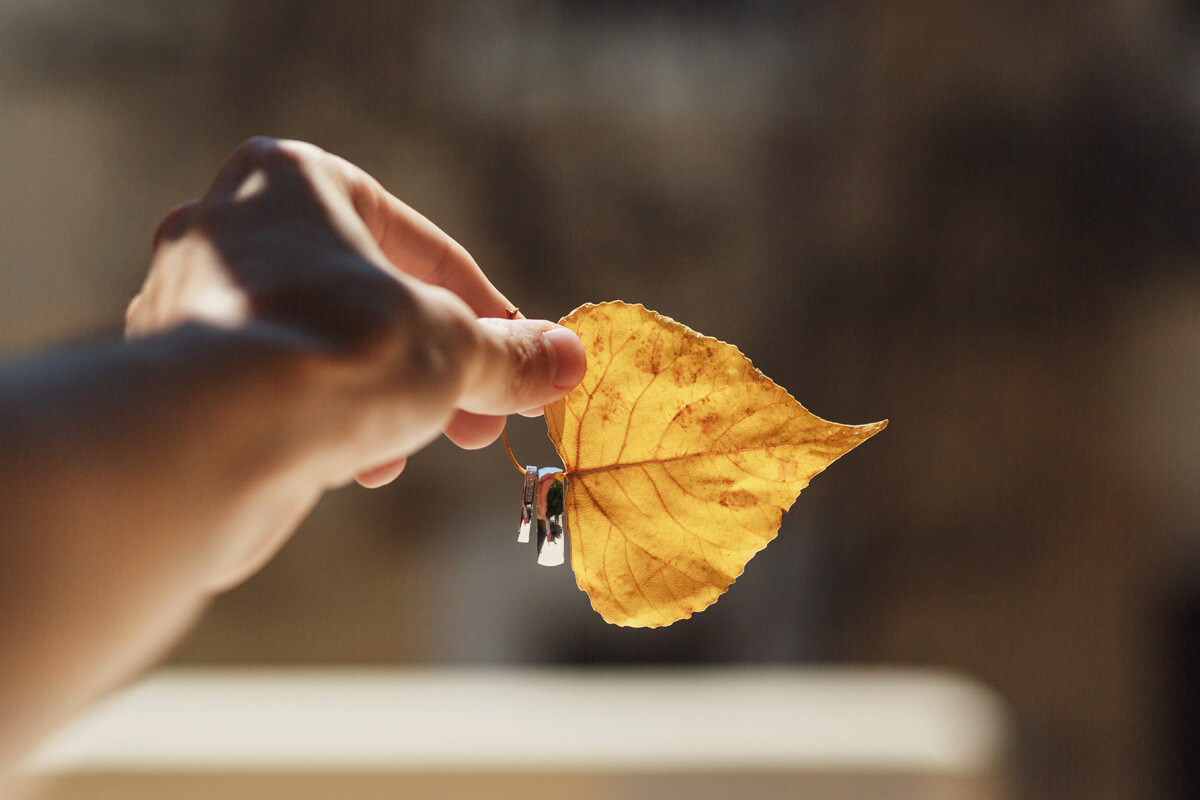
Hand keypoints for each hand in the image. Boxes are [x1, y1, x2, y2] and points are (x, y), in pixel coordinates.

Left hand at [127, 138, 585, 488]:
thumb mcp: (455, 347)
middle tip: (480, 420)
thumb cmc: (338, 353)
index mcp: (291, 178)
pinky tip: (354, 465)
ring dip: (379, 399)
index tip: (522, 361)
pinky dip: (321, 421)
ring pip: (320, 349)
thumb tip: (570, 361)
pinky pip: (273, 390)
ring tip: (408, 447)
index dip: (487, 311)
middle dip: (432, 367)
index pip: (418, 245)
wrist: (214, 440)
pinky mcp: (174, 374)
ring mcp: (190, 301)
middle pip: (367, 301)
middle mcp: (227, 226)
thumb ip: (510, 353)